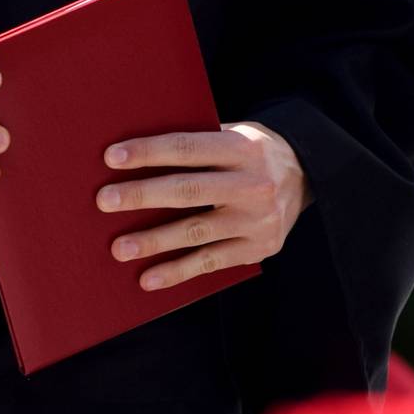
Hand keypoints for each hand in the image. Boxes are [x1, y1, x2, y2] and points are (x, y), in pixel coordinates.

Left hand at [94, 121, 309, 290]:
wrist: (310, 174)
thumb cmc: (252, 152)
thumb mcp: (235, 134)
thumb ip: (197, 144)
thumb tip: (135, 153)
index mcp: (243, 148)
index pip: (187, 149)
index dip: (148, 152)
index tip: (111, 157)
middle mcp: (253, 185)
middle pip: (188, 191)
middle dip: (142, 196)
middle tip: (104, 201)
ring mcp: (258, 220)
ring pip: (196, 232)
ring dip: (154, 242)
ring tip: (119, 248)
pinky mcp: (259, 248)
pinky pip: (211, 262)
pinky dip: (178, 272)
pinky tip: (148, 279)